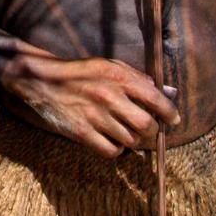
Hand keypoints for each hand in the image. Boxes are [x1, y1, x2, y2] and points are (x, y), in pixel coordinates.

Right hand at [2, 42, 179, 157]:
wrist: (41, 81)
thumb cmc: (79, 73)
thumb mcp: (108, 64)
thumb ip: (136, 77)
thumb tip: (164, 91)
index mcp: (118, 77)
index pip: (156, 99)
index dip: (170, 113)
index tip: (173, 119)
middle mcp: (109, 96)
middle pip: (146, 126)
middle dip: (152, 131)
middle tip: (149, 129)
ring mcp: (95, 116)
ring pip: (131, 141)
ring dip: (133, 140)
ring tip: (126, 132)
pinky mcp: (82, 132)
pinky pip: (112, 151)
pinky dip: (116, 149)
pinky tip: (111, 140)